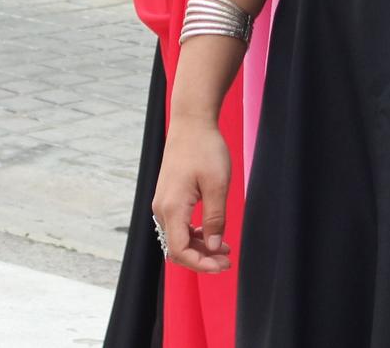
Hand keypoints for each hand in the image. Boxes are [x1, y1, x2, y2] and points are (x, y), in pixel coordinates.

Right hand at [152, 117, 232, 272]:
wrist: (191, 123)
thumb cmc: (206, 149)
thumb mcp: (218, 185)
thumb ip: (215, 219)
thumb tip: (214, 248)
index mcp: (172, 207)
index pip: (180, 251)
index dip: (201, 264)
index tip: (223, 265)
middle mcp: (162, 208)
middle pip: (177, 248)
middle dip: (202, 259)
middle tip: (227, 261)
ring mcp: (163, 203)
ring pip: (177, 238)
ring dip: (199, 247)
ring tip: (225, 250)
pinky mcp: (168, 197)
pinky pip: (177, 225)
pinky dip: (194, 234)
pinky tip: (212, 233)